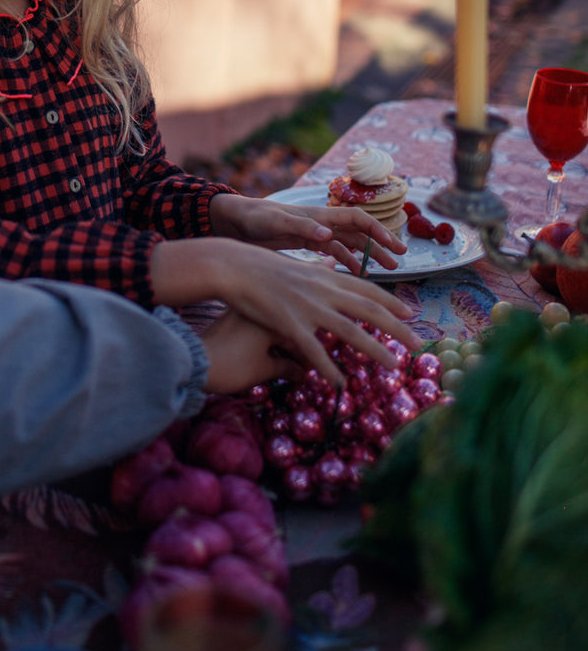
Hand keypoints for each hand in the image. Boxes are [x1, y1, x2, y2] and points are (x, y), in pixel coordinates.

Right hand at [149, 236, 416, 384]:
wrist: (232, 266)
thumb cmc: (260, 267)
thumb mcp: (295, 269)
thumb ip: (316, 276)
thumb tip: (330, 275)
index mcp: (325, 275)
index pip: (366, 289)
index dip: (390, 302)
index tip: (411, 313)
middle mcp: (323, 289)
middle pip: (369, 310)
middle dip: (397, 327)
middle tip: (418, 343)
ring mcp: (308, 307)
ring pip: (350, 331)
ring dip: (375, 349)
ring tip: (394, 365)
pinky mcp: (290, 324)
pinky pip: (314, 351)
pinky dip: (329, 368)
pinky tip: (342, 384)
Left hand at [201, 310, 300, 394]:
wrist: (195, 362)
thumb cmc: (234, 366)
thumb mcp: (264, 370)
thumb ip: (287, 368)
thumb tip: (303, 373)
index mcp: (270, 318)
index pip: (300, 335)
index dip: (309, 355)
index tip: (312, 370)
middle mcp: (257, 309)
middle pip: (286, 327)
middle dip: (296, 349)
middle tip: (300, 369)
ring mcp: (243, 312)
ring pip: (271, 325)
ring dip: (280, 343)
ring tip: (286, 363)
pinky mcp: (231, 318)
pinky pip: (256, 325)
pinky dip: (265, 339)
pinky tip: (269, 353)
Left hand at [211, 192, 406, 271]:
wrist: (234, 223)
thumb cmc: (253, 218)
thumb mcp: (273, 222)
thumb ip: (300, 227)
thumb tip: (328, 234)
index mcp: (319, 215)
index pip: (358, 219)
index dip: (379, 231)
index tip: (396, 246)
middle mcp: (322, 223)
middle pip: (359, 233)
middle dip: (381, 245)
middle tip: (399, 262)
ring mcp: (316, 234)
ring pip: (350, 244)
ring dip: (368, 256)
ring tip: (386, 271)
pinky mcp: (307, 245)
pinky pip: (335, 254)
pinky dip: (349, 263)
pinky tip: (357, 276)